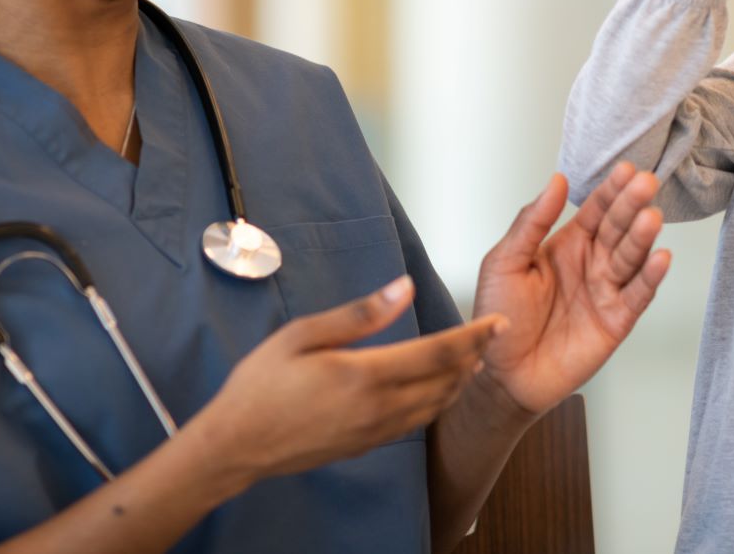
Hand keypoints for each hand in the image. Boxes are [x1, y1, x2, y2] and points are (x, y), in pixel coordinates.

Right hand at [192, 278, 502, 486]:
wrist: (236, 446)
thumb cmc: (260, 386)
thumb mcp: (303, 335)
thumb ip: (359, 314)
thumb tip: (402, 288)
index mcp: (365, 375)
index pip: (437, 353)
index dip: (473, 336)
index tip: (496, 322)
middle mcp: (378, 408)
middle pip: (445, 381)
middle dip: (473, 356)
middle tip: (491, 335)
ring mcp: (374, 431)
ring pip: (435, 406)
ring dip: (459, 381)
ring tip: (472, 359)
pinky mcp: (366, 445)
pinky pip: (416, 422)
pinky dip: (436, 402)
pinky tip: (435, 389)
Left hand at [470, 163, 670, 418]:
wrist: (503, 373)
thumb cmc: (500, 316)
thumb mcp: (504, 261)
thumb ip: (531, 222)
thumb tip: (555, 182)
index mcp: (566, 244)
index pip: (595, 210)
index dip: (610, 190)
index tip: (625, 170)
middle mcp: (591, 262)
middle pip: (617, 228)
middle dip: (631, 205)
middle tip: (646, 183)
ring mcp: (606, 290)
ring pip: (631, 257)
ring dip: (642, 237)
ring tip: (651, 217)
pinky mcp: (617, 321)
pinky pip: (638, 295)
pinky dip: (650, 278)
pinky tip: (661, 258)